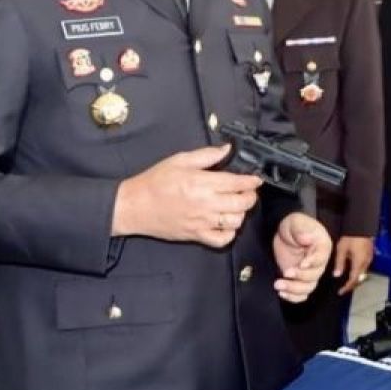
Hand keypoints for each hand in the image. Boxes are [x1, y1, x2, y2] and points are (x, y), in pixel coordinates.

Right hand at [112, 145, 260, 247]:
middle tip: (247, 191)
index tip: (256, 179)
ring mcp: (202, 222)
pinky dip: (229, 233)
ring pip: (236, 221)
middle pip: (242, 203)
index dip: (252, 181)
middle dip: (250, 196)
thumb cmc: (155, 182)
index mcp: (202, 183)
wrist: (134, 206)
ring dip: (241, 213)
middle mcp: (205, 204)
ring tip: (235, 206)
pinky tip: (225, 223)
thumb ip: (206, 155)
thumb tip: (227, 149)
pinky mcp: (196, 236)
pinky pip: (222, 240)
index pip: (238, 183)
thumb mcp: (179, 160)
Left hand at [272, 212, 332, 302]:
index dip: (312, 263)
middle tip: (285, 272)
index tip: (301, 264)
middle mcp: (319, 262)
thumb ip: (301, 229)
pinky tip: (282, 293)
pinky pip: (302, 294)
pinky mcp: (300, 280)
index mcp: (322, 247)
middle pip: (315, 275)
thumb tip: (307, 239)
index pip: (321, 258)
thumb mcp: (296, 222)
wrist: (285, 234)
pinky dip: (293, 297)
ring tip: (278, 285)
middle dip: (300, 277)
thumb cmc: (293, 225)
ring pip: (308, 287)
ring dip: (294, 289)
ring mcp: (310, 272)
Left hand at [333, 235, 374, 295]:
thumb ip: (340, 263)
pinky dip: (358, 272)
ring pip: (362, 274)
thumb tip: (336, 275)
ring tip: (346, 281)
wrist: (361, 226)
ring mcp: (369, 259)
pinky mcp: (370, 255)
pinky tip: (352, 271)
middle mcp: (366, 263)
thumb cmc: (351, 237)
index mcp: (359, 263)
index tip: (340, 292)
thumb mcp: (342, 250)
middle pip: (359, 279)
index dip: (347, 287)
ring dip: (355, 279)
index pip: (353, 280)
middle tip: (343, 289)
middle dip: (351, 285)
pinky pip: (364, 268)